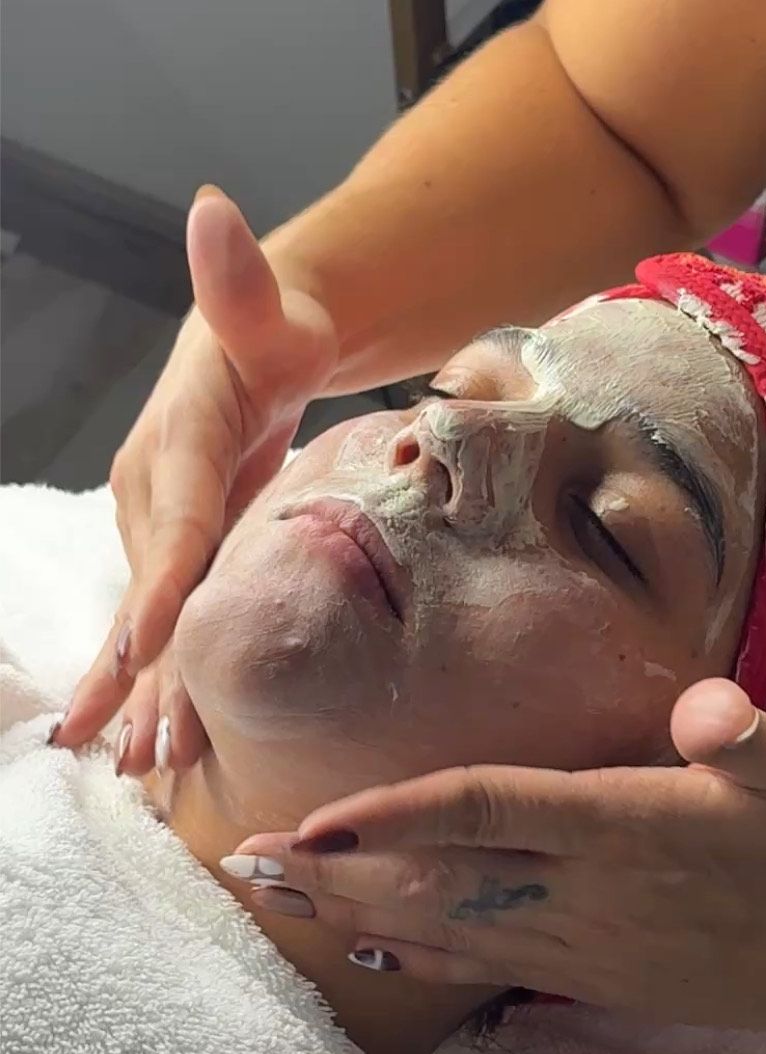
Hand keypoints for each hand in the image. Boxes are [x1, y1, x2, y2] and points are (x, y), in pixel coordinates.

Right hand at [53, 186, 338, 768]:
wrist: (258, 346)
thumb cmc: (277, 328)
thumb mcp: (268, 306)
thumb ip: (242, 281)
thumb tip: (211, 212)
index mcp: (180, 440)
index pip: (174, 517)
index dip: (164, 577)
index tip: (152, 640)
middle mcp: (152, 493)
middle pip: (148, 588)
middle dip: (137, 668)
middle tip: (123, 743)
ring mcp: (160, 527)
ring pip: (149, 619)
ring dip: (140, 692)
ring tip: (131, 764)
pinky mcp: (178, 550)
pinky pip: (167, 620)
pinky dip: (159, 677)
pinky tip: (154, 735)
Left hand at [229, 680, 765, 1053]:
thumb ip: (755, 739)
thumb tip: (704, 712)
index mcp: (641, 828)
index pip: (496, 812)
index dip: (401, 816)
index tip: (319, 817)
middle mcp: (605, 897)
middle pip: (448, 882)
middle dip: (345, 873)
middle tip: (250, 866)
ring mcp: (607, 950)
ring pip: (460, 933)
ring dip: (366, 915)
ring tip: (288, 907)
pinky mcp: (621, 979)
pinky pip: (503, 971)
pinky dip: (433, 958)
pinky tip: (385, 950)